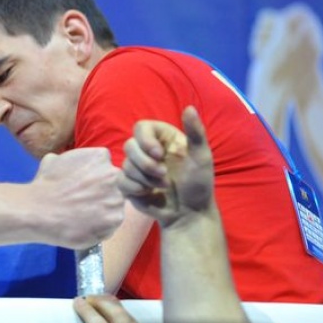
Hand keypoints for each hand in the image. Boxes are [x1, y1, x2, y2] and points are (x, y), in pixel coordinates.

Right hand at [34, 148, 123, 248]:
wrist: (38, 211)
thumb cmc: (44, 186)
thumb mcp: (54, 160)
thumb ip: (72, 159)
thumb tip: (68, 161)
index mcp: (101, 157)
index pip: (107, 169)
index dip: (97, 180)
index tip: (84, 188)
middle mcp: (114, 175)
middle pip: (116, 187)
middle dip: (103, 195)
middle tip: (84, 203)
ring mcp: (116, 198)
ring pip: (115, 206)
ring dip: (103, 212)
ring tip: (82, 216)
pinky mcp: (114, 220)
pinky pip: (112, 225)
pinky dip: (100, 228)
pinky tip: (84, 226)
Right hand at [118, 106, 213, 227]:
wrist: (190, 214)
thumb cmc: (199, 184)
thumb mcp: (202, 157)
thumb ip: (196, 132)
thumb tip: (190, 107)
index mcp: (162, 139)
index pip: (141, 127)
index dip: (145, 140)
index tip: (158, 154)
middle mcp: (147, 151)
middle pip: (129, 145)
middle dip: (145, 164)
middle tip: (164, 175)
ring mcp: (137, 168)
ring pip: (125, 165)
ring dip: (146, 179)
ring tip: (163, 187)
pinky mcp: (129, 184)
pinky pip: (121, 181)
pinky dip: (135, 189)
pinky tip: (150, 194)